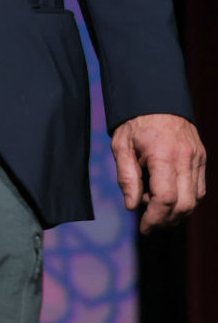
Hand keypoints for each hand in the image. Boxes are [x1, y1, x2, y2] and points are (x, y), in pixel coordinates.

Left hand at [111, 113, 205, 233]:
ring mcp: (197, 157)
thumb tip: (131, 206)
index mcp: (163, 155)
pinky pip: (200, 188)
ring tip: (154, 204)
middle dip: (167, 220)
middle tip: (149, 222)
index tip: (144, 228)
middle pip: (185, 205)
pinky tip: (168, 194)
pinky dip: (187, 199)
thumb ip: (126, 177)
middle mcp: (185, 158)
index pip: (166, 199)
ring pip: (195, 199)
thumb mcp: (121, 145)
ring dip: (177, 212)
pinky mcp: (202, 157)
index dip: (155, 219)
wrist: (156, 94)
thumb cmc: (135, 120)